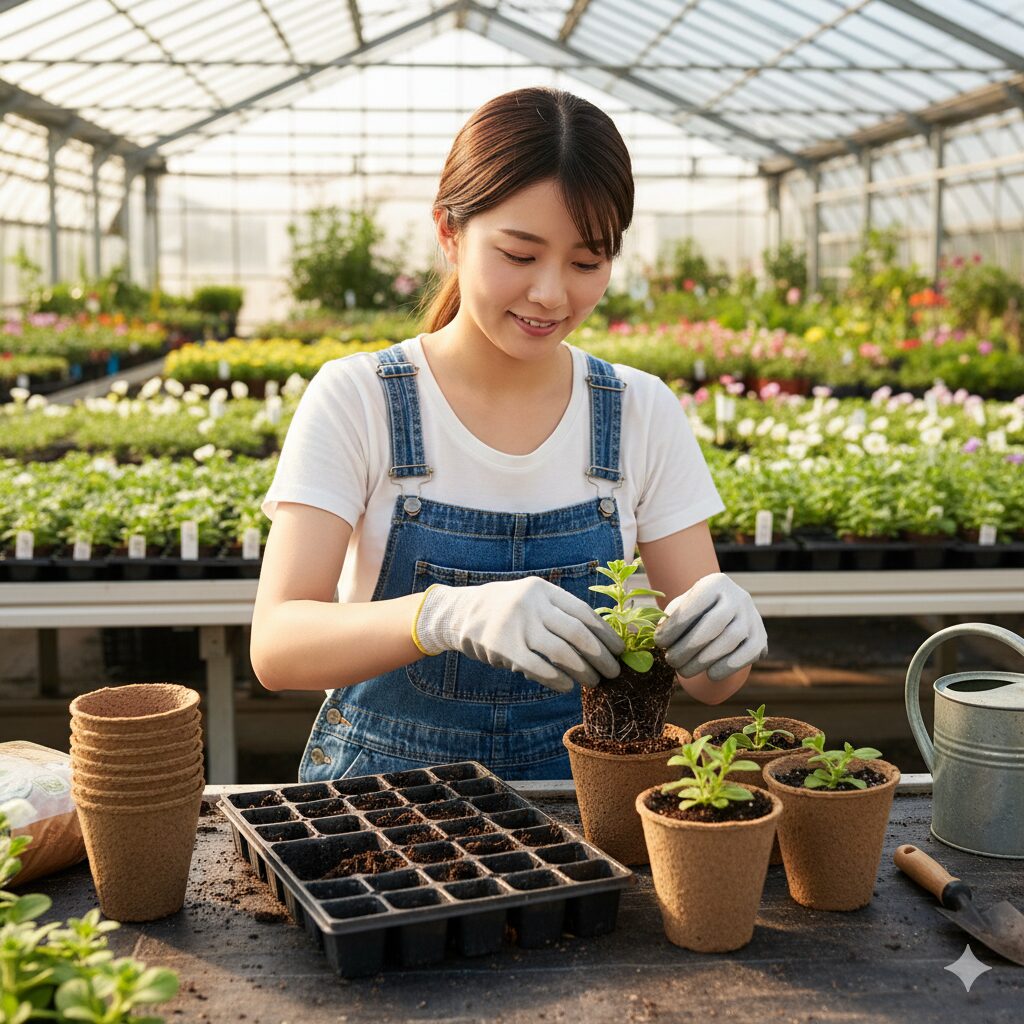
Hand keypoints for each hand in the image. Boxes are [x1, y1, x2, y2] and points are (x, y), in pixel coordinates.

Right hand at [414, 576, 624, 692]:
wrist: (461, 612)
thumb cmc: (508, 611)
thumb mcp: (533, 600)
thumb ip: (560, 614)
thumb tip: (602, 642)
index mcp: (544, 589)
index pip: (584, 612)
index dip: (606, 634)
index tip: (620, 651)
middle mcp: (532, 603)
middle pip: (577, 633)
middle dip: (601, 656)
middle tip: (613, 672)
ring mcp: (517, 624)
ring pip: (562, 652)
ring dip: (583, 671)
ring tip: (594, 682)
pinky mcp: (504, 647)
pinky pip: (539, 668)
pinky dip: (558, 680)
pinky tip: (567, 686)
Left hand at [653, 573, 766, 680]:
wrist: (727, 616)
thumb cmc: (695, 613)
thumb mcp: (682, 607)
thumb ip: (671, 619)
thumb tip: (662, 637)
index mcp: (715, 583)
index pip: (695, 604)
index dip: (675, 626)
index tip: (659, 643)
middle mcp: (738, 596)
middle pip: (714, 624)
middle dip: (688, 647)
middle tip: (670, 661)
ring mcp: (752, 617)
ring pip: (730, 640)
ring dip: (702, 661)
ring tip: (683, 671)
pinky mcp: (761, 637)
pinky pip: (747, 654)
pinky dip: (727, 667)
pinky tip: (710, 675)